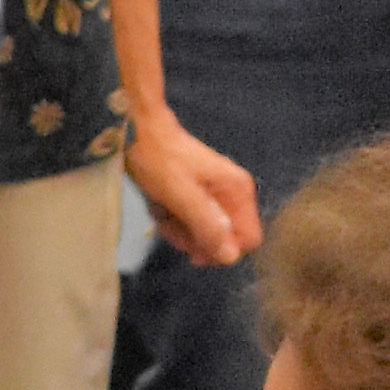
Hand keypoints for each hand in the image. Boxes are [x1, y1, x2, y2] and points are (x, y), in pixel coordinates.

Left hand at [123, 105, 258, 263]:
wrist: (140, 133)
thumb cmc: (160, 160)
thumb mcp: (182, 196)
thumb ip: (207, 225)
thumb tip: (230, 256)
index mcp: (238, 191)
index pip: (248, 239)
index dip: (222, 250)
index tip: (194, 249)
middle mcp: (233, 195)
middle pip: (224, 241)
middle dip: (195, 240)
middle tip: (170, 224)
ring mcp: (216, 197)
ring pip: (204, 236)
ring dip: (180, 231)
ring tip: (163, 211)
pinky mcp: (199, 198)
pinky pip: (191, 225)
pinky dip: (173, 222)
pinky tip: (161, 207)